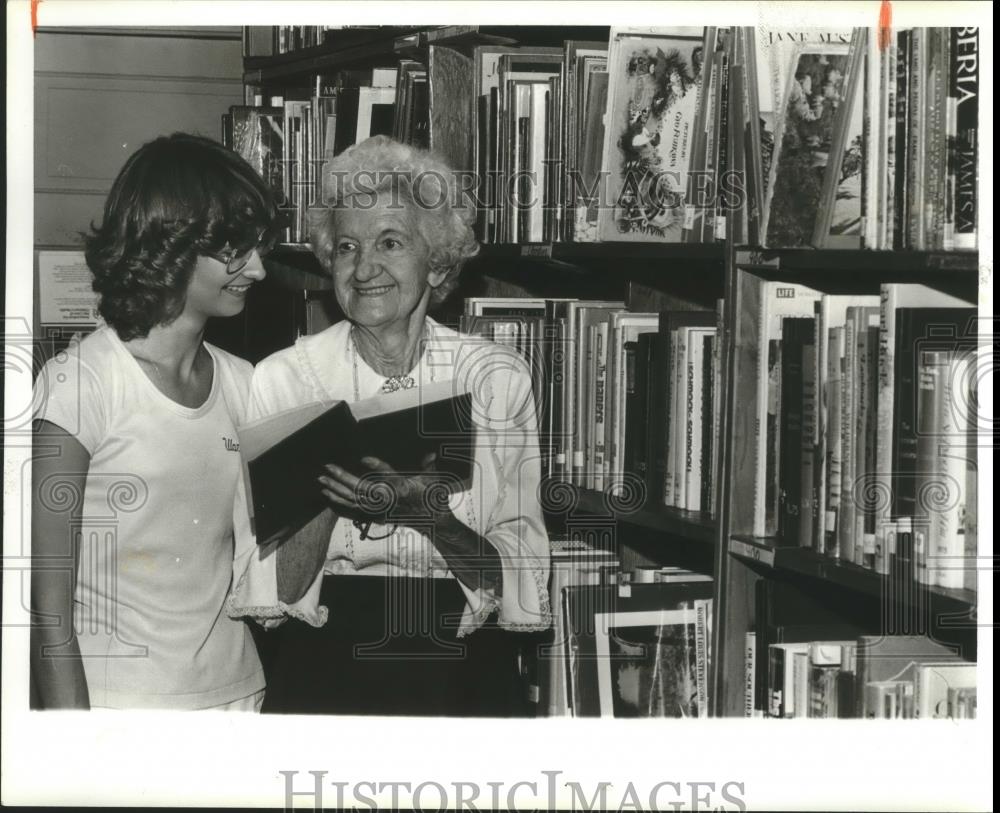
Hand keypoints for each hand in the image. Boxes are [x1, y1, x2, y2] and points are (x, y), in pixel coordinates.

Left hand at [317, 454, 452, 526]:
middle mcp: (389, 500)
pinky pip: (353, 509)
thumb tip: (432, 453)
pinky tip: (328, 495)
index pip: (388, 476)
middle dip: (343, 477)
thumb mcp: (432, 479)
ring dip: (336, 490)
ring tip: (322, 480)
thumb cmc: (431, 496)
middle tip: (328, 467)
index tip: (364, 458)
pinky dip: (339, 503)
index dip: (376, 467)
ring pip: (354, 500)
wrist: (430, 520)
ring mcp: (380, 509)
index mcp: (403, 488)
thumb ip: (428, 465)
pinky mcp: (376, 514)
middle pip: (362, 488)